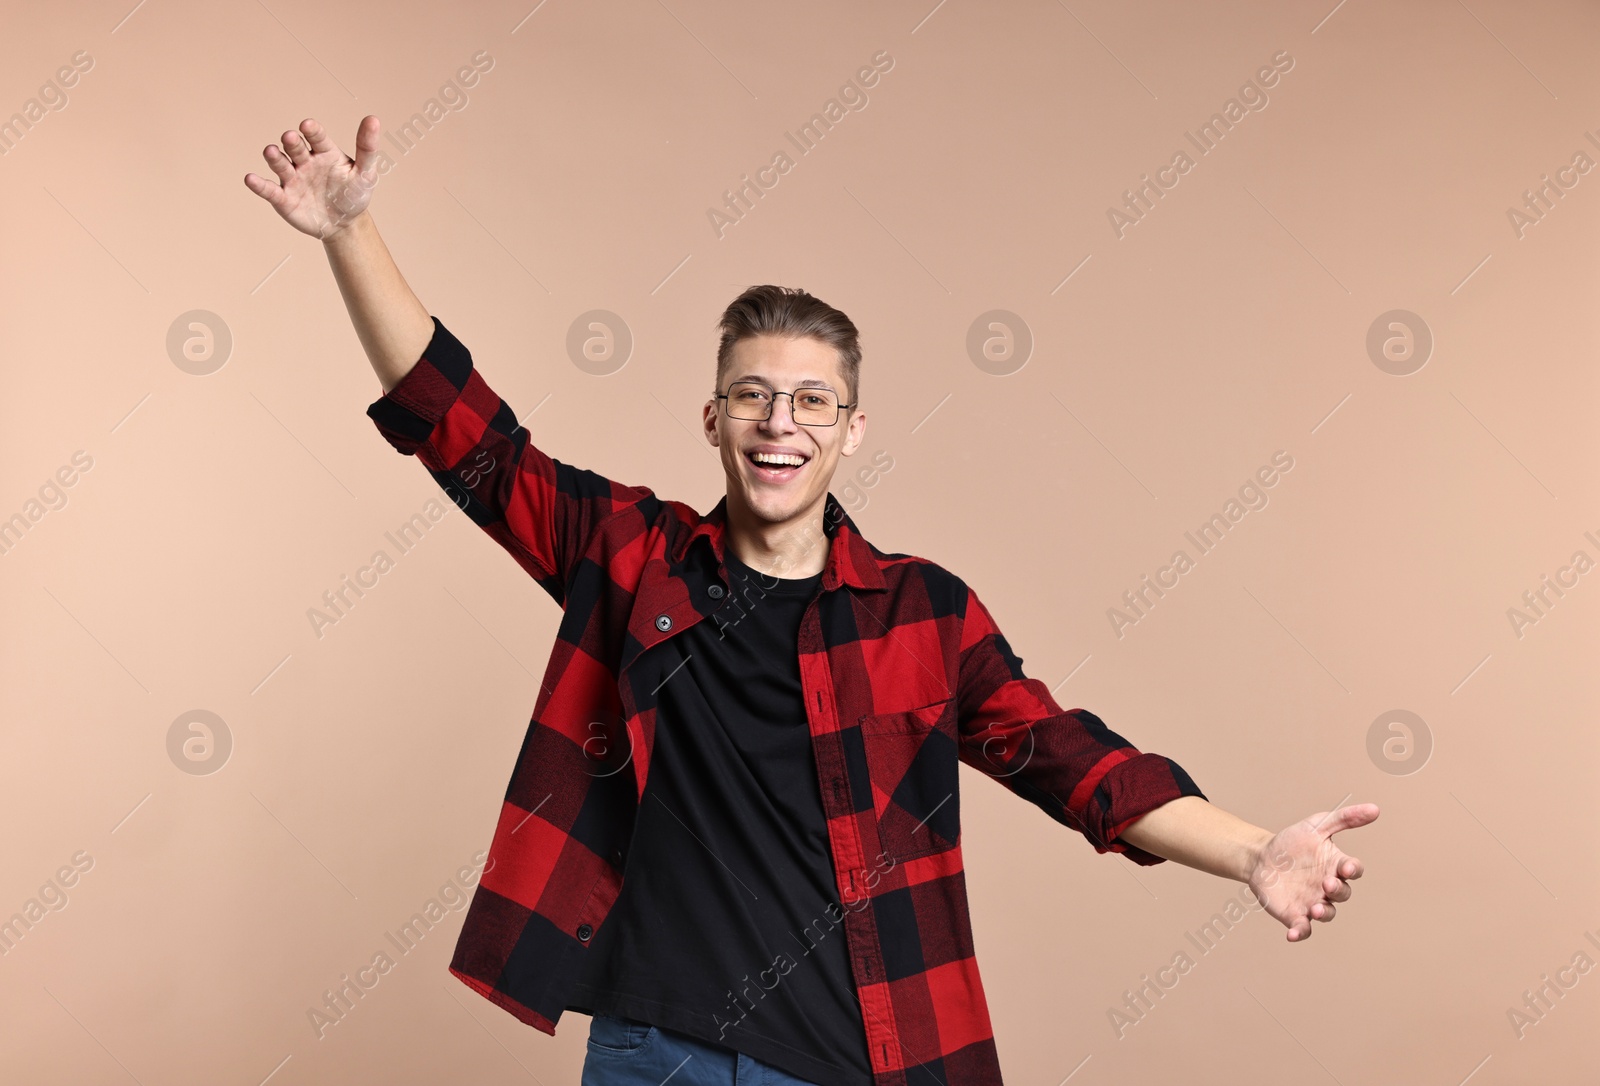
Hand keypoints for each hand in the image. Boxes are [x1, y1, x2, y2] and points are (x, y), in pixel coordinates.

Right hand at [243, 116, 382, 239]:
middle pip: (295, 147)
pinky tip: (250, 179)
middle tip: (291, 138)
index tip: (308, 126)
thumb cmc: (354, 195)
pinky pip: (269, 189)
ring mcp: (292, 178)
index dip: (311, 131)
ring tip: (271, 152)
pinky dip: (258, 184)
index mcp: (324, 152)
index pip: (316, 137)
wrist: (344, 225)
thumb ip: (367, 148)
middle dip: (292, 142)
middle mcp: (305, 161)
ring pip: (280, 164)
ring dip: (274, 157)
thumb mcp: (365, 173)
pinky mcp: (283, 198)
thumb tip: (374, 119)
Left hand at [1247, 803, 1377, 941]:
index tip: (1346, 867)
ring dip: (1324, 914)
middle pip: (1343, 894)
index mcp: (1335, 865)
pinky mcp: (1295, 915)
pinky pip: (1302, 928)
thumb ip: (1344, 818)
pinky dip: (1300, 933)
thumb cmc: (1293, 842)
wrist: (1261, 857)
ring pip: (1327, 913)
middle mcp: (1328, 887)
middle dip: (1338, 891)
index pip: (1353, 870)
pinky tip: (1292, 934)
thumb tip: (1375, 809)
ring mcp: (1313, 902)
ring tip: (1315, 909)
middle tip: (1326, 884)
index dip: (1353, 870)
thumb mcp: (1316, 825)